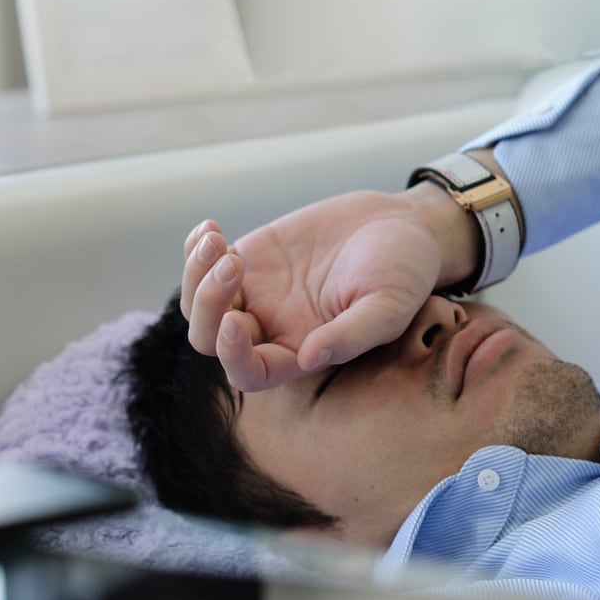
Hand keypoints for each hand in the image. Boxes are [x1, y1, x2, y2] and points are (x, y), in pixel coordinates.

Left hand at [180, 185, 474, 391]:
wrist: (402, 226)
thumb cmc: (404, 273)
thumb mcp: (389, 306)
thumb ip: (352, 335)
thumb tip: (310, 358)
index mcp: (300, 353)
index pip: (250, 373)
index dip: (233, 355)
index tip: (236, 318)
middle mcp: (270, 329)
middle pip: (211, 339)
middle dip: (208, 305)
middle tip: (232, 263)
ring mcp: (255, 294)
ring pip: (200, 304)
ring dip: (195, 274)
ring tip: (216, 240)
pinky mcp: (251, 258)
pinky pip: (204, 263)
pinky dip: (196, 248)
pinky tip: (210, 227)